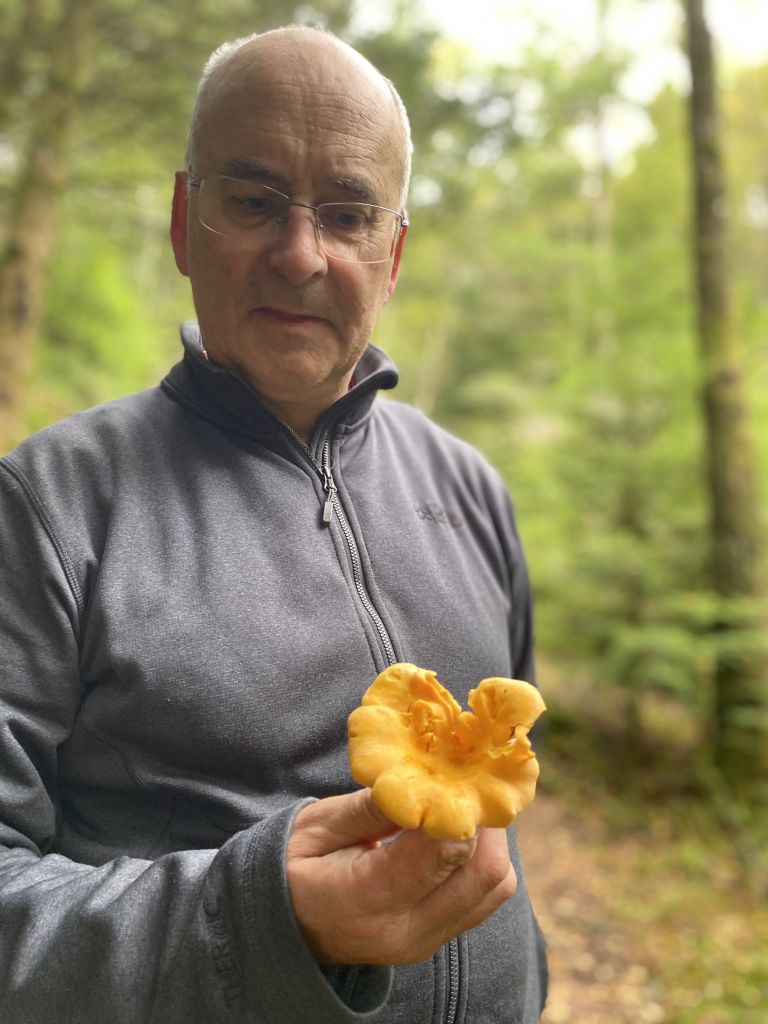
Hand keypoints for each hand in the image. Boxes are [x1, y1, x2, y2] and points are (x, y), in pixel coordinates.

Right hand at [286, 788, 516, 965]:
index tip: (454, 771)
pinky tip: (457, 834)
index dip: (459, 806)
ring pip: (495, 888)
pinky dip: (481, 861)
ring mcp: (424, 942)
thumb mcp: (317, 826)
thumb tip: (424, 781)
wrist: (282, 928)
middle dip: (487, 822)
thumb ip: (373, 807)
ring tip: (460, 809)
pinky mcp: (436, 939)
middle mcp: (405, 930)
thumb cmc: (293, 866)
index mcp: (366, 900)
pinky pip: (483, 898)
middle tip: (466, 785)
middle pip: (486, 874)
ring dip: (490, 842)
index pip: (442, 852)